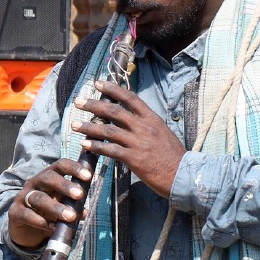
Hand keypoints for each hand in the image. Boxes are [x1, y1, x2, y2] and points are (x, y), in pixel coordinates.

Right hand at [7, 159, 91, 249]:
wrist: (26, 231)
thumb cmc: (48, 214)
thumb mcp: (63, 208)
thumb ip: (73, 207)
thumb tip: (84, 211)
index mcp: (48, 178)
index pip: (59, 166)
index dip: (73, 168)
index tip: (88, 176)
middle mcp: (34, 183)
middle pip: (47, 177)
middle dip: (64, 185)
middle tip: (80, 195)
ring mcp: (23, 197)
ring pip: (38, 198)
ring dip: (56, 207)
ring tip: (70, 217)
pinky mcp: (14, 212)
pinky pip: (27, 214)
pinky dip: (40, 221)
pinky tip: (52, 227)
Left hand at [76, 83, 186, 197]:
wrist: (184, 175)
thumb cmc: (173, 155)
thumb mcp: (162, 132)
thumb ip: (145, 124)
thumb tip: (128, 117)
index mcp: (152, 119)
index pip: (130, 98)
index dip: (113, 89)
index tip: (98, 83)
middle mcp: (144, 127)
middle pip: (114, 111)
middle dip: (93, 105)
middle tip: (78, 102)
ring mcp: (139, 143)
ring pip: (109, 130)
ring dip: (89, 127)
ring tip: (74, 125)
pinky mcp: (134, 159)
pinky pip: (111, 150)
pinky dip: (96, 147)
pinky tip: (84, 145)